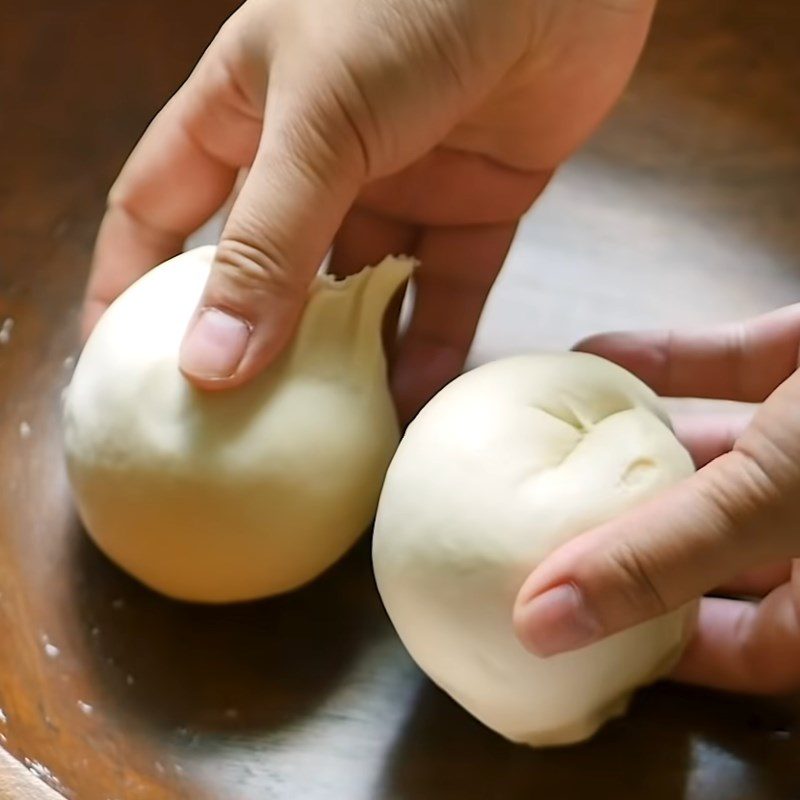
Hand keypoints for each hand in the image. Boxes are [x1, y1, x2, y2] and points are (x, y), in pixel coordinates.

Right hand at [85, 0, 654, 419]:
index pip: (159, 212)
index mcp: (245, 115)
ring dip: (350, 364)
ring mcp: (399, 184)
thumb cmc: (414, 1)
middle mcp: (315, 158)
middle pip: (265, 273)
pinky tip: (415, 404)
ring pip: (362, 294)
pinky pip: (447, 290)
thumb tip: (210, 364)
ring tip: (333, 441)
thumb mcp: (318, 118)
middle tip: (235, 432)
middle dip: (251, 349)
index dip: (128, 286)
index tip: (117, 367)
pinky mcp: (477, 204)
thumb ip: (269, 242)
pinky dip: (434, 345)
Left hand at [513, 305, 799, 693]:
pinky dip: (663, 362)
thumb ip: (661, 561)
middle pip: (712, 545)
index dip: (658, 639)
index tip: (569, 618)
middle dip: (628, 529)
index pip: (743, 643)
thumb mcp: (772, 499)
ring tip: (539, 441)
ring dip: (628, 440)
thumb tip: (538, 626)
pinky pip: (728, 367)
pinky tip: (589, 354)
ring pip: (712, 453)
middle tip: (535, 525)